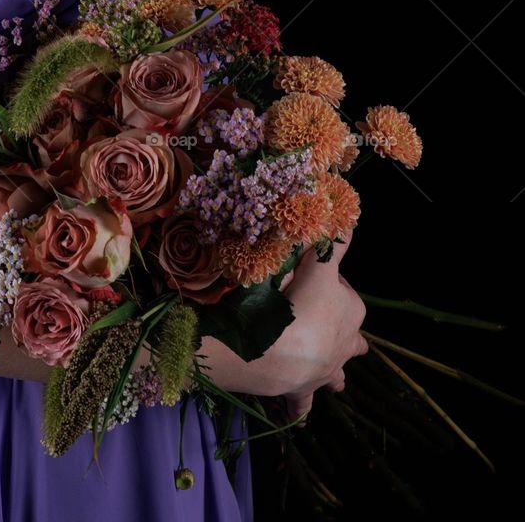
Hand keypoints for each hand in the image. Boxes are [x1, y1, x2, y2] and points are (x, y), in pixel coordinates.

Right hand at [278, 228, 367, 423]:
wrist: (278, 349)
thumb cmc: (299, 300)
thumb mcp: (317, 263)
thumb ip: (334, 242)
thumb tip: (351, 217)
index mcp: (350, 310)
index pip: (344, 289)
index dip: (327, 280)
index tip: (307, 274)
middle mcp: (345, 343)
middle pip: (351, 337)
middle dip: (341, 332)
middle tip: (319, 320)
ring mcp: (325, 370)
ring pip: (336, 373)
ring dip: (332, 370)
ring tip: (329, 372)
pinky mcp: (303, 391)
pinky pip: (303, 403)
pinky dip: (299, 406)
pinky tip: (295, 412)